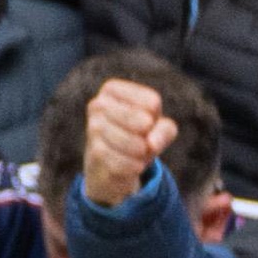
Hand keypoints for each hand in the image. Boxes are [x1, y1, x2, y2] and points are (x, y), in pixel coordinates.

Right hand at [80, 76, 175, 205]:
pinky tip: (132, 166)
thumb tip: (149, 144)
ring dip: (142, 152)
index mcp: (112, 90)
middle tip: (143, 141)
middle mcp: (98, 104)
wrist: (107, 167)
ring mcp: (93, 128)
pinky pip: (124, 161)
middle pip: (143, 121)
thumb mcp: (158, 128)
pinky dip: (134, 166)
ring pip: (132, 142)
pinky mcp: (93, 153)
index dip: (156, 118)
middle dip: (149, 136)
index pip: (151, 102)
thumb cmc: (137, 138)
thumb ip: (165, 130)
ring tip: (137, 153)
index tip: (147, 122)